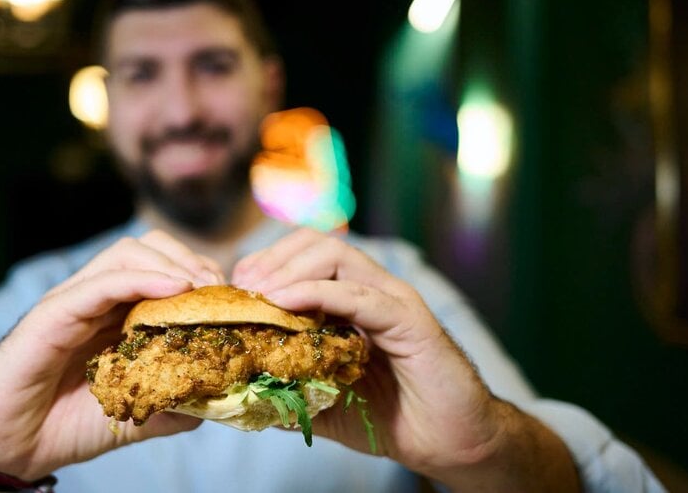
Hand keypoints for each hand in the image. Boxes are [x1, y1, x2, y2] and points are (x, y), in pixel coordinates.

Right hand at [0, 230, 223, 480]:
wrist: (9, 449)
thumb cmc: (65, 426)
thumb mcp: (136, 415)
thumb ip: (175, 403)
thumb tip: (219, 394)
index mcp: (115, 314)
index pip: (163, 267)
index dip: (201, 273)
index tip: (232, 299)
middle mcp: (95, 299)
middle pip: (147, 247)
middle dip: (191, 259)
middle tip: (220, 291)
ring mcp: (72, 302)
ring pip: (124, 254)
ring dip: (171, 262)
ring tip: (202, 288)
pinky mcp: (51, 315)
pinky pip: (97, 284)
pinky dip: (139, 278)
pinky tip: (174, 288)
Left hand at [231, 228, 503, 478]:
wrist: (453, 443)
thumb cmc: (393, 419)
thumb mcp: (324, 402)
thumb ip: (288, 389)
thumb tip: (240, 390)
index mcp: (352, 300)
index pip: (304, 256)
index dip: (265, 264)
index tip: (234, 289)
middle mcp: (373, 290)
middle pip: (317, 243)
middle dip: (272, 258)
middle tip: (241, 288)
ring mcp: (393, 301)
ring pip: (337, 256)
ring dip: (289, 269)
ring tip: (259, 293)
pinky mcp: (410, 321)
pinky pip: (361, 295)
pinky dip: (318, 293)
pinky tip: (285, 304)